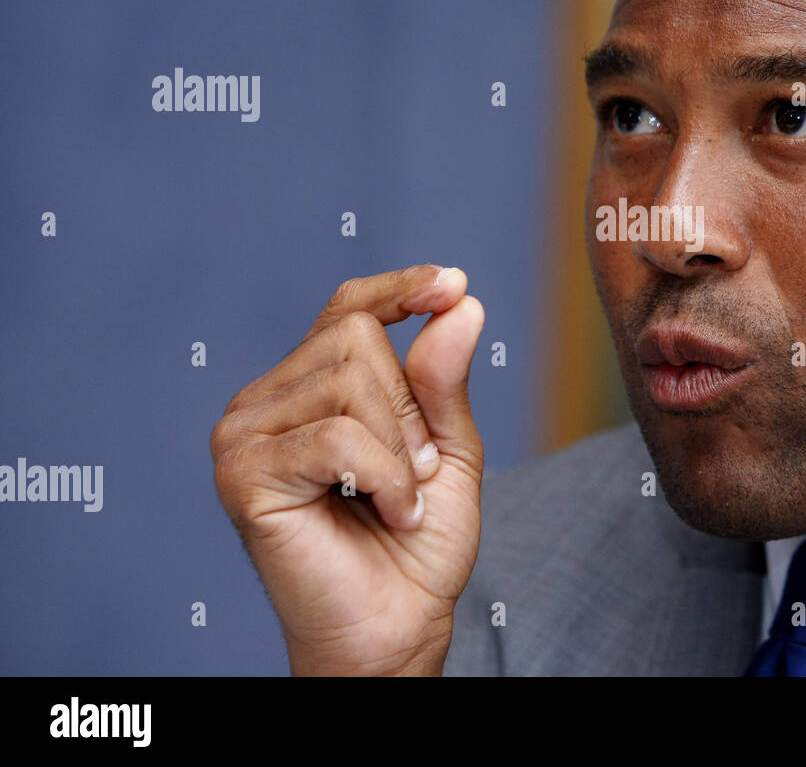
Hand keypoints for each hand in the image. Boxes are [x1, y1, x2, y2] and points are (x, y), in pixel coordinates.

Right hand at [211, 264, 484, 674]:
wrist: (397, 625)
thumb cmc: (416, 543)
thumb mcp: (447, 448)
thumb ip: (443, 379)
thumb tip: (460, 302)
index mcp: (310, 387)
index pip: (348, 309)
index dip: (400, 289)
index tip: (454, 284)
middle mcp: (268, 400)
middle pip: (355, 336)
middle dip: (410, 406)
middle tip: (416, 474)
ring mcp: (245, 433)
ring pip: (348, 381)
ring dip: (400, 450)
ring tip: (400, 499)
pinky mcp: (243, 473)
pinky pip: (336, 437)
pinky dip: (383, 477)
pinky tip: (388, 512)